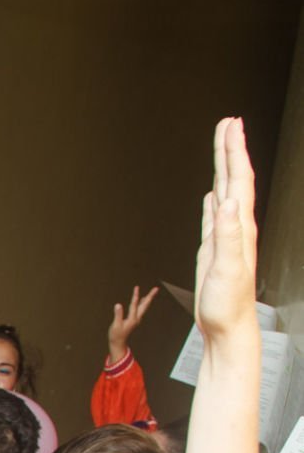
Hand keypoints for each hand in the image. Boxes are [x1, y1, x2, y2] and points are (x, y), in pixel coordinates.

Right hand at [107, 285, 157, 360]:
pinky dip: (142, 303)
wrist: (118, 342)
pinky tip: (142, 300)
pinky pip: (140, 309)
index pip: (134, 305)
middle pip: (145, 305)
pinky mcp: (134, 319)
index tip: (137, 288)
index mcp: (132, 319)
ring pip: (144, 307)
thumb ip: (118, 315)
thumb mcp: (115, 325)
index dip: (135, 296)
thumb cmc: (116, 335)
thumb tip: (118, 305)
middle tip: (156, 289)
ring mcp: (136, 319)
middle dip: (150, 296)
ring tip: (152, 292)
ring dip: (148, 299)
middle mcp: (137, 318)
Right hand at [194, 117, 257, 344]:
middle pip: (233, 180)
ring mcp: (225, 238)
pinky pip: (214, 217)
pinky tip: (211, 196)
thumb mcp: (227, 269)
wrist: (226, 328)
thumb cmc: (228, 305)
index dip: (234, 152)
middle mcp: (236, 228)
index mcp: (240, 228)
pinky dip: (213, 201)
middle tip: (227, 124)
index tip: (231, 127)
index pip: (238, 181)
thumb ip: (229, 235)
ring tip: (221, 148)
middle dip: (230, 150)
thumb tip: (227, 202)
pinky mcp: (214, 250)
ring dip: (222, 169)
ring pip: (224, 193)